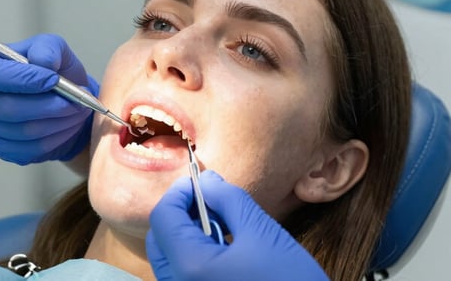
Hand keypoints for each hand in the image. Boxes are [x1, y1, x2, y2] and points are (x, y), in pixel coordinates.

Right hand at [0, 34, 96, 164]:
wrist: (56, 99)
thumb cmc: (48, 70)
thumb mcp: (50, 47)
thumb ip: (47, 48)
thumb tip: (44, 63)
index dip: (23, 79)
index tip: (54, 79)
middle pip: (7, 108)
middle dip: (48, 105)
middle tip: (76, 99)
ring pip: (23, 131)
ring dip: (58, 121)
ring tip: (77, 109)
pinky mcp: (1, 149)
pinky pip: (30, 149)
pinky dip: (56, 137)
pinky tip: (67, 124)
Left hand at [146, 170, 329, 280]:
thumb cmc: (290, 279)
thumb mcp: (261, 231)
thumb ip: (228, 200)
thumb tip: (207, 181)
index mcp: (190, 266)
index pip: (163, 218)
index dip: (179, 193)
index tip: (200, 181)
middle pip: (160, 239)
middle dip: (180, 213)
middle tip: (209, 199)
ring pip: (171, 258)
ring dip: (189, 233)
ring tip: (224, 222)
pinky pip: (184, 275)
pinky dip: (196, 254)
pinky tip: (225, 246)